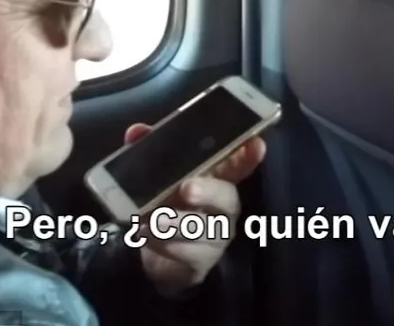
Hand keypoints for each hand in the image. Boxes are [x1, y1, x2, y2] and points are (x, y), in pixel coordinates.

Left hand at [124, 122, 266, 296]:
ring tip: (152, 221)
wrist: (156, 257)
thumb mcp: (155, 177)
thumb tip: (137, 131)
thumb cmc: (165, 206)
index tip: (256, 144)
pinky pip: (188, 254)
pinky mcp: (201, 262)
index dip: (247, 156)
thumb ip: (148, 152)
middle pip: (226, 197)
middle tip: (186, 189)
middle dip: (208, 192)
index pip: (237, 165)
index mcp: (216, 179)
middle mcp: (223, 207)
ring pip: (203, 229)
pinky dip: (164, 244)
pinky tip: (146, 236)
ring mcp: (216, 236)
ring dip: (176, 223)